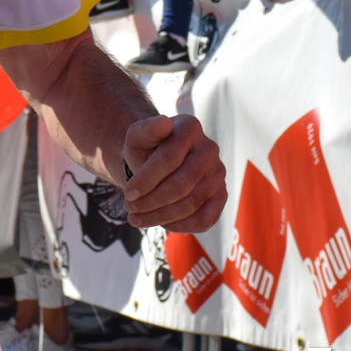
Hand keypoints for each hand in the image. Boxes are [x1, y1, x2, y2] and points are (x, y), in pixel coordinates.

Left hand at [120, 115, 224, 231]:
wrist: (158, 161)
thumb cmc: (146, 148)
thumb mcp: (138, 136)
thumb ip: (147, 129)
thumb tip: (163, 123)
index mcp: (190, 128)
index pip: (169, 158)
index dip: (147, 180)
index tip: (128, 194)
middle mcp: (210, 149)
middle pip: (181, 184)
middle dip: (152, 201)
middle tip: (130, 209)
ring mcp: (218, 173)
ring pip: (191, 204)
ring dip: (160, 216)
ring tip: (137, 218)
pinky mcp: (221, 195)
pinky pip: (205, 219)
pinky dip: (181, 226)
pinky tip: (161, 223)